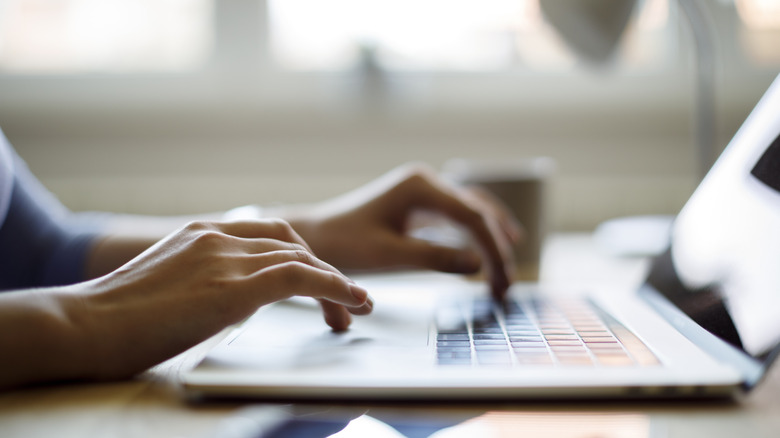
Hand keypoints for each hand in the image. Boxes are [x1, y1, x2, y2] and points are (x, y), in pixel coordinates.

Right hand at [71, 220, 370, 380]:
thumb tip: (231, 301)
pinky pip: (299, 278)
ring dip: (336, 284)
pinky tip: (352, 301)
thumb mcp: (167, 287)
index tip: (318, 283)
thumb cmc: (114, 320)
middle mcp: (217, 237)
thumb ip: (203, 282)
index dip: (302, 258)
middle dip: (323, 270)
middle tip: (343, 304)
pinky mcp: (231, 287)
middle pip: (291, 242)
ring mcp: (223, 258)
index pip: (268, 235)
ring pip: (301, 258)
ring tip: (355, 309)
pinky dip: (334, 287)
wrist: (82, 326)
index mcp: (201, 234)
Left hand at [287, 164, 521, 297]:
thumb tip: (479, 266)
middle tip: (507, 285)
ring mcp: (424, 190)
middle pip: (478, 211)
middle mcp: (426, 181)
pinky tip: (490, 253)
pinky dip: (477, 235)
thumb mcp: (389, 255)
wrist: (315, 236)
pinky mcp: (420, 204)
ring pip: (473, 211)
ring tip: (507, 272)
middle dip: (497, 247)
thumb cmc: (344, 244)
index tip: (502, 282)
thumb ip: (434, 258)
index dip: (493, 250)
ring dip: (492, 240)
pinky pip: (459, 216)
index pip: (472, 217)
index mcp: (420, 186)